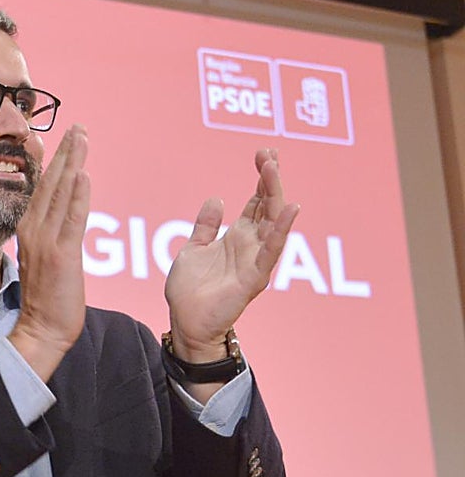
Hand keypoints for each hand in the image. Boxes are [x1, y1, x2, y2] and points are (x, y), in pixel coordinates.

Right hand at [8, 124, 90, 380]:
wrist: (41, 330)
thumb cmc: (46, 300)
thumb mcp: (43, 259)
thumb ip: (48, 235)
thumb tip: (57, 220)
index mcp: (28, 230)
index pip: (43, 188)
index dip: (54, 161)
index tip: (64, 138)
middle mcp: (34, 231)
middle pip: (51, 183)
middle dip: (65, 153)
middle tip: (78, 127)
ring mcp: (46, 242)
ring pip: (61, 194)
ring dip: (73, 163)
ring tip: (82, 137)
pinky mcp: (62, 256)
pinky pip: (72, 220)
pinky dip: (78, 196)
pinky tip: (83, 174)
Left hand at [164, 148, 300, 362]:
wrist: (185, 323)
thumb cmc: (190, 291)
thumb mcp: (193, 249)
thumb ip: (205, 226)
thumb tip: (217, 199)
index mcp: (238, 237)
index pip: (257, 201)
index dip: (261, 178)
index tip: (264, 153)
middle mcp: (251, 246)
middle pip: (268, 206)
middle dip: (270, 179)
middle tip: (269, 154)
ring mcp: (255, 261)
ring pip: (272, 223)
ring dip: (275, 195)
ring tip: (273, 169)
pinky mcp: (254, 278)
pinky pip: (271, 252)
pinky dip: (281, 230)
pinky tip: (290, 208)